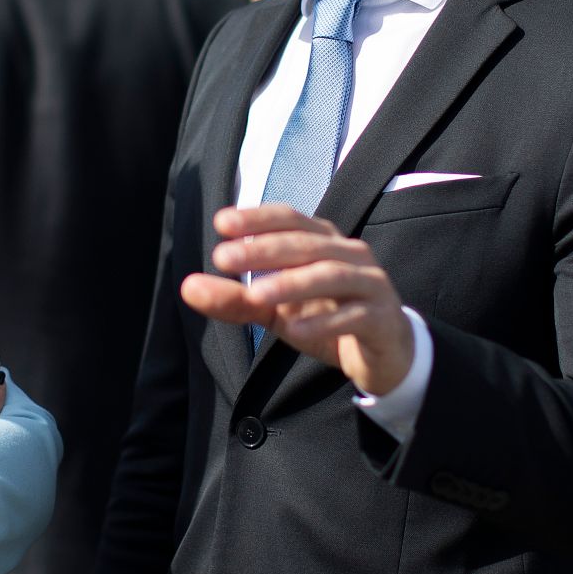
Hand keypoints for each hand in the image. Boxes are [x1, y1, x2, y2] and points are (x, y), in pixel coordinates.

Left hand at [180, 205, 413, 395]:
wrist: (385, 355)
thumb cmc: (327, 319)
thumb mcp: (275, 311)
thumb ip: (235, 298)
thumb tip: (187, 287)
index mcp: (324, 241)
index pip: (289, 219)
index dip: (257, 218)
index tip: (221, 224)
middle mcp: (350, 254)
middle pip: (306, 243)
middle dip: (263, 249)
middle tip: (223, 257)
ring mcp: (370, 284)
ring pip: (330, 274)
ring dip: (290, 283)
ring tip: (256, 294)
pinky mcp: (382, 318)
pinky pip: (353, 315)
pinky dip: (323, 321)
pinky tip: (293, 328)